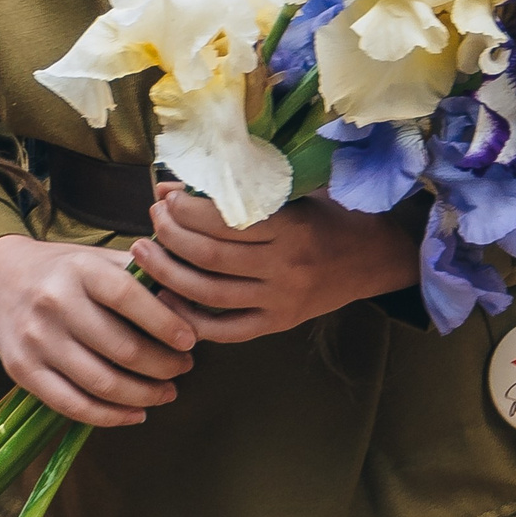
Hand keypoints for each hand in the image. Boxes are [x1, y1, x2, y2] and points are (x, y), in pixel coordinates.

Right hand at [0, 233, 194, 427]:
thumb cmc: (64, 270)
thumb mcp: (98, 258)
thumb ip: (141, 276)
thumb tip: (190, 305)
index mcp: (80, 269)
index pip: (129, 297)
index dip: (165, 323)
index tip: (191, 341)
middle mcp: (55, 303)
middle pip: (121, 348)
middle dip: (163, 365)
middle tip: (184, 368)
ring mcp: (37, 340)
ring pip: (101, 383)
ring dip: (143, 395)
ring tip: (167, 392)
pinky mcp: (23, 372)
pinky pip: (72, 405)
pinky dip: (110, 417)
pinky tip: (135, 413)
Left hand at [133, 186, 417, 341]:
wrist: (371, 257)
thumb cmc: (327, 215)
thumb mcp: (292, 191)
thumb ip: (240, 189)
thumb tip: (173, 186)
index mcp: (289, 226)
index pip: (224, 221)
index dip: (186, 210)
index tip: (166, 198)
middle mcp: (284, 266)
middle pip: (210, 257)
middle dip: (170, 237)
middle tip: (151, 221)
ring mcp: (280, 300)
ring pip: (210, 294)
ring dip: (168, 274)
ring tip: (144, 254)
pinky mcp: (277, 324)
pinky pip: (225, 330)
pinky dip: (191, 319)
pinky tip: (168, 299)